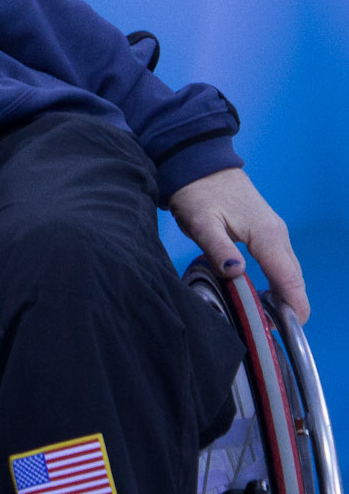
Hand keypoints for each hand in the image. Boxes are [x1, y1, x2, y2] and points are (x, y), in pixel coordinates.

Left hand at [170, 167, 308, 322]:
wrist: (198, 162)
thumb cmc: (197, 190)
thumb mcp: (201, 221)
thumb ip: (218, 248)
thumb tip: (236, 273)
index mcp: (267, 234)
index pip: (289, 278)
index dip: (294, 306)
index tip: (291, 330)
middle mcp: (278, 234)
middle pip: (293, 278)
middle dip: (289, 306)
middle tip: (270, 331)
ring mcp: (274, 231)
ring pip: (288, 270)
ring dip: (284, 295)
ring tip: (266, 319)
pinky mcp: (266, 231)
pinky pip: (279, 262)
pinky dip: (277, 281)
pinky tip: (262, 294)